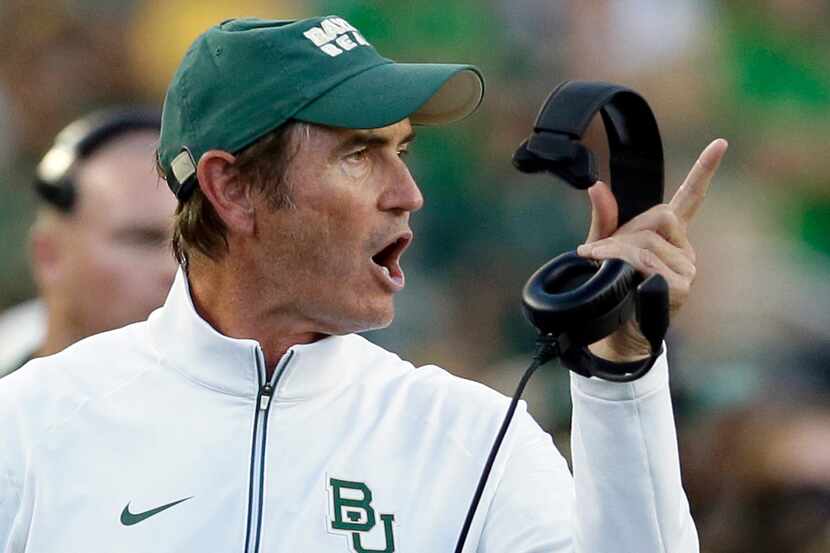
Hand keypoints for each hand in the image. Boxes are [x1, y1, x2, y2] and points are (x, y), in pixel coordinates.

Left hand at [576, 139, 728, 361]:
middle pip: (658, 217)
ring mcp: (686, 269)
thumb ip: (603, 218)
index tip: (720, 143)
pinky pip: (648, 264)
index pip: (690, 198)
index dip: (704, 170)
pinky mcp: (681, 287)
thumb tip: (595, 185)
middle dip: (622, 233)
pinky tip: (618, 277)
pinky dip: (623, 265)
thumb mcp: (602, 249)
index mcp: (670, 235)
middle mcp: (684, 249)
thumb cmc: (611, 288)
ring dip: (615, 252)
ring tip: (600, 267)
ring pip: (648, 242)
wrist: (613, 331)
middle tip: (599, 254)